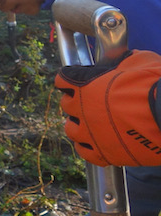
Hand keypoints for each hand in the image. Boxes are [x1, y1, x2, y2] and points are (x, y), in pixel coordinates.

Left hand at [54, 49, 160, 165]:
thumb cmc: (155, 84)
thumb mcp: (139, 62)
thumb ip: (123, 63)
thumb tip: (124, 62)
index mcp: (84, 85)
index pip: (63, 80)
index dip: (70, 78)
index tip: (76, 79)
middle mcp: (82, 110)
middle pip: (67, 106)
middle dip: (76, 102)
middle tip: (88, 102)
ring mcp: (92, 133)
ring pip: (71, 130)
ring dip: (78, 125)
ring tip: (89, 123)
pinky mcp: (106, 154)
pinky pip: (86, 153)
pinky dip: (89, 148)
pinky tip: (96, 143)